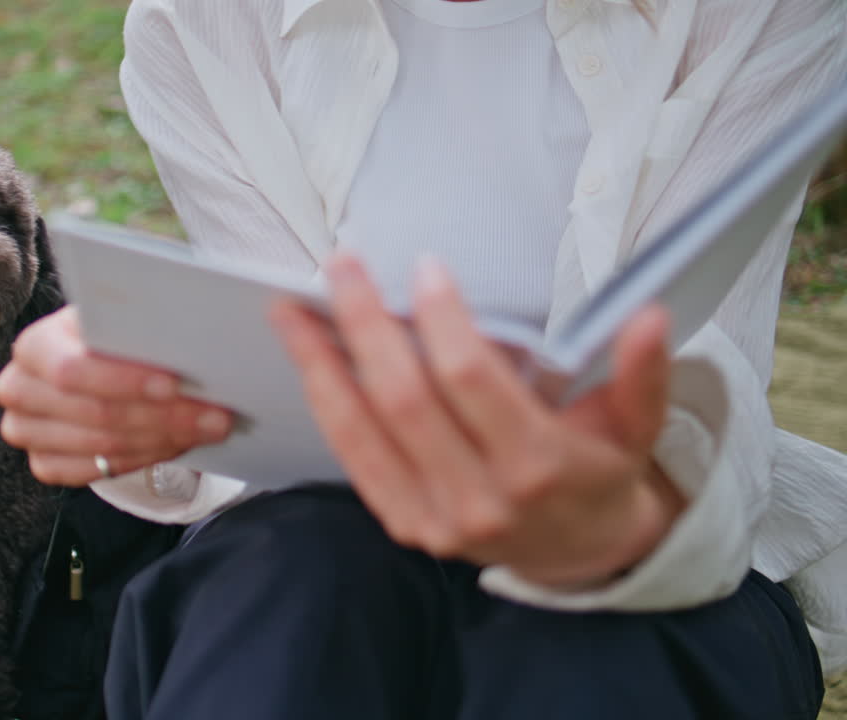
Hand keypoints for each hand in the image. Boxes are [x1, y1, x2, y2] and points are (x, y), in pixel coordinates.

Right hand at [0, 306, 232, 485]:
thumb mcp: (119, 319)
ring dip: (164, 438)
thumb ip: (138, 325)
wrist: (91, 366)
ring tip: (208, 427)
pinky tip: (178, 442)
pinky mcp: (43, 463)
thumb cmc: (110, 336)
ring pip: (104, 445)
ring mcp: (26, 431)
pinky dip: (145, 457)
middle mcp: (19, 389)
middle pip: (95, 413)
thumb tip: (187, 335)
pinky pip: (98, 471)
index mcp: (34, 346)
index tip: (174, 384)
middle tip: (216, 415)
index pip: (71, 370)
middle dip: (163, 416)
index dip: (124, 381)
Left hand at [271, 256, 685, 586]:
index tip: (424, 268)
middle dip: (365, 324)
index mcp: (537, 467)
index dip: (443, 319)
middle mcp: (478, 498)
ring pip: (361, 428)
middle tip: (341, 266)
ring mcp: (432, 518)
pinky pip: (351, 457)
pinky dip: (327, 403)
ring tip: (291, 309)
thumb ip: (641, 373)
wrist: (576, 552)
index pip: (473, 380)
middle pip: (403, 398)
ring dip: (320, 362)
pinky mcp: (403, 525)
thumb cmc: (597, 472)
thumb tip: (649, 317)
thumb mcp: (635, 425)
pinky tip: (309, 361)